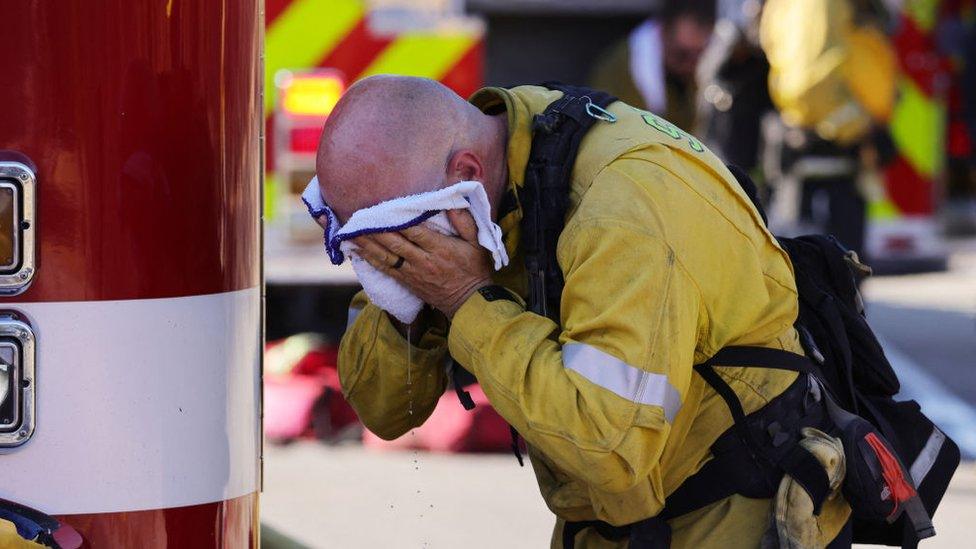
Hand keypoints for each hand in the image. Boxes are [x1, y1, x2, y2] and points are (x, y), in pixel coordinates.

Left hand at [353, 209, 491, 318]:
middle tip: (358, 218)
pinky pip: (386, 270)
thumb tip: (452, 201)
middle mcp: (423, 260)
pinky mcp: (408, 282)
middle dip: (375, 230)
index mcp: (440, 248)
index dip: (396, 219)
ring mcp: (413, 273)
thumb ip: (465, 221)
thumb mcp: (478, 242)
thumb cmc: (475, 269)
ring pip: (386, 256)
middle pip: (394, 243)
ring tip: (351, 232)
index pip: (413, 231)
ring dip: (367, 244)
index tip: (381, 207)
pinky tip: (358, 251)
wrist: (470, 302)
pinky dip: (370, 260)